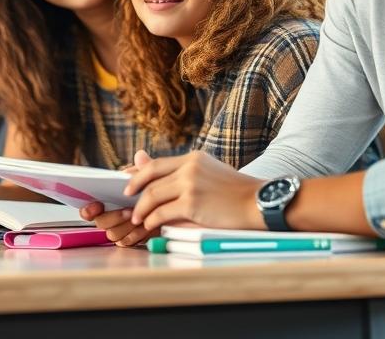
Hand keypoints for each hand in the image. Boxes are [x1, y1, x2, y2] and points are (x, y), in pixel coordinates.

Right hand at [81, 150, 154, 245]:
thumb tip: (140, 155)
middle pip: (100, 222)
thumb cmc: (153, 190)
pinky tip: (145, 229)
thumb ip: (144, 168)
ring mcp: (119, 229)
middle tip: (128, 211)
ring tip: (139, 219)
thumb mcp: (150, 177)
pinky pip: (126, 242)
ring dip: (125, 227)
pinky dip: (135, 236)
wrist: (168, 207)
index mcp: (106, 200)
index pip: (88, 208)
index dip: (88, 209)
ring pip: (113, 234)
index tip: (96, 204)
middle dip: (114, 217)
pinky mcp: (129, 239)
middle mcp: (109, 215)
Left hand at [125, 151, 264, 230]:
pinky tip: (149, 226)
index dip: (138, 173)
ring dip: (140, 209)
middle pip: (150, 177)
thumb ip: (183, 172)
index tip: (127, 181)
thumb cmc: (236, 192)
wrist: (259, 202)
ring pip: (152, 196)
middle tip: (126, 198)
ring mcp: (190, 184)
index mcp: (193, 158)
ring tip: (136, 218)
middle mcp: (190, 167)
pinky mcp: (192, 204)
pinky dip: (151, 220)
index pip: (157, 163)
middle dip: (134, 189)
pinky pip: (162, 213)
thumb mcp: (209, 172)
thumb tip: (156, 168)